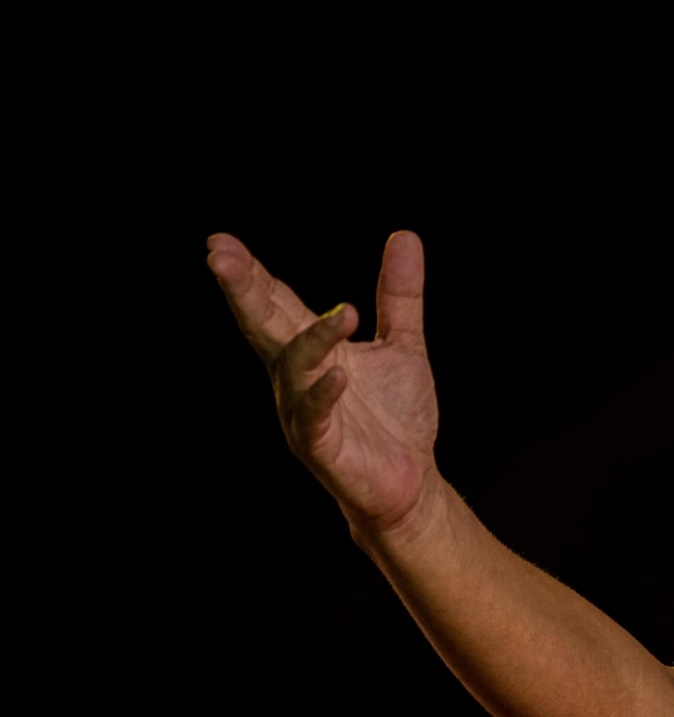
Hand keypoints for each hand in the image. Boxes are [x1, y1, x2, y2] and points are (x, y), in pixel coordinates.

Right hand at [209, 231, 441, 535]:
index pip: (274, 302)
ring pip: (294, 367)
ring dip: (314, 339)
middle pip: (263, 325)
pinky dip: (325, 394)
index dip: (249, 273)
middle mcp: (296, 376)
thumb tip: (404, 235)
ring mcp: (303, 410)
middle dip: (242, 290)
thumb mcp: (403, 345)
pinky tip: (339, 374)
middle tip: (219, 254)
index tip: (219, 242)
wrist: (411, 480)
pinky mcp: (322, 445)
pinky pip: (315, 417)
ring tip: (345, 313)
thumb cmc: (397, 416)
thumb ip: (399, 295)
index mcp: (309, 348)